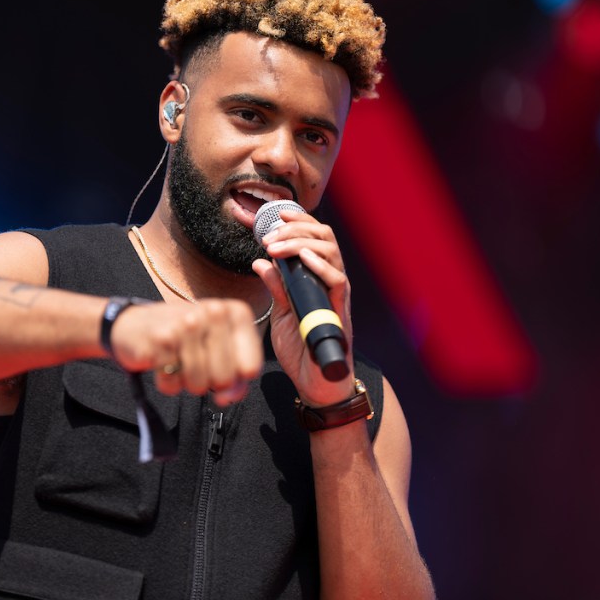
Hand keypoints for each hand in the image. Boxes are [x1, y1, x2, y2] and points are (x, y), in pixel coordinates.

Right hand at [109, 299, 263, 404]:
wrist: (130, 324)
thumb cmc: (180, 337)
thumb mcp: (217, 348)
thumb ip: (236, 373)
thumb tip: (231, 396)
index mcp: (234, 312)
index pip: (252, 367)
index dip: (237, 381)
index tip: (221, 369)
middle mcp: (213, 312)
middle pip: (226, 379)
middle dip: (209, 382)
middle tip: (194, 363)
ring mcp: (187, 324)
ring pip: (199, 384)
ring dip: (186, 382)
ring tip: (177, 361)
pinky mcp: (162, 339)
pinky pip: (173, 384)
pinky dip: (167, 383)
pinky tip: (161, 363)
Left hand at [252, 209, 354, 404]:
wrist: (313, 384)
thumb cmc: (300, 349)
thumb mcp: (280, 313)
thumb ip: (275, 288)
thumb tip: (260, 262)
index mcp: (316, 278)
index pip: (315, 238)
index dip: (299, 221)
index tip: (276, 215)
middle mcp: (331, 281)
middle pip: (325, 237)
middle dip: (297, 227)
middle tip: (269, 234)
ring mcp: (337, 296)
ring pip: (331, 252)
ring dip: (301, 242)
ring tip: (277, 245)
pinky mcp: (339, 312)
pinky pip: (338, 281)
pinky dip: (320, 265)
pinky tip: (302, 257)